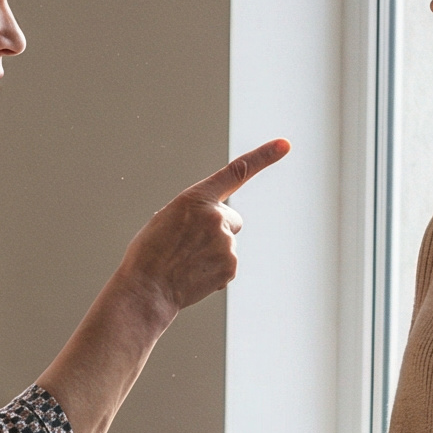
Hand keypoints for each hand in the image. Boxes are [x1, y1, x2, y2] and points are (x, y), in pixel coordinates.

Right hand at [116, 140, 290, 319]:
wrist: (146, 288)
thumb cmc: (150, 253)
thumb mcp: (166, 219)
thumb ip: (194, 213)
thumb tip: (209, 225)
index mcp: (195, 198)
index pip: (235, 172)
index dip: (264, 156)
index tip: (285, 144)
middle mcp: (215, 216)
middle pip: (232, 219)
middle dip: (218, 229)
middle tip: (190, 245)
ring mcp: (226, 242)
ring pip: (227, 243)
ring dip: (212, 252)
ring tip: (186, 262)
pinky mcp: (231, 266)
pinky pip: (228, 264)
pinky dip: (215, 270)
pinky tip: (194, 275)